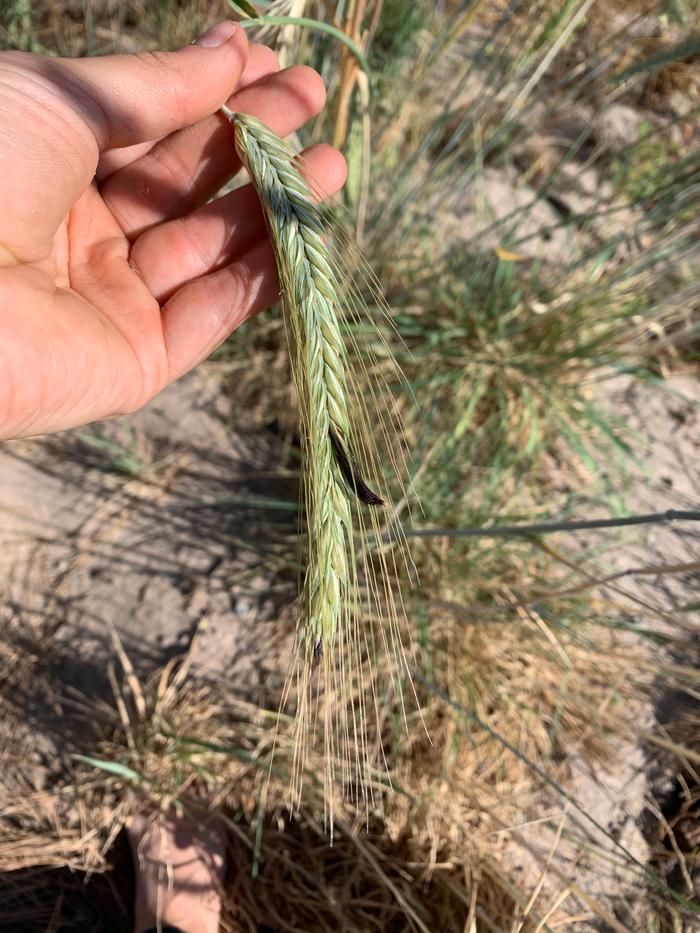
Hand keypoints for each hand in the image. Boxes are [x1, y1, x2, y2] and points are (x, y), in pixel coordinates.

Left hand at [0, 21, 345, 438]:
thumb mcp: (67, 100)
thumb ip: (159, 86)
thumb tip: (232, 48)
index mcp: (50, 164)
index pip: (153, 129)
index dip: (215, 96)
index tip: (274, 66)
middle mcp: (82, 234)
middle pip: (186, 187)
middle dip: (253, 145)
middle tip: (313, 105)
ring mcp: (110, 302)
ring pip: (207, 252)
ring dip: (270, 210)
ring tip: (332, 165)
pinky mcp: (135, 363)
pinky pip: (208, 314)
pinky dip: (258, 277)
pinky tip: (301, 233)